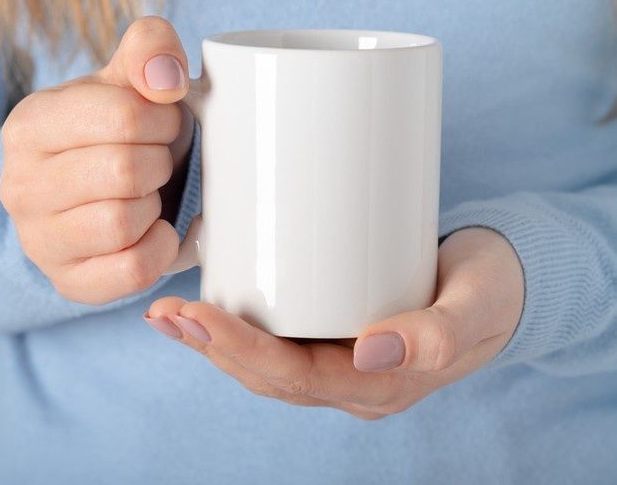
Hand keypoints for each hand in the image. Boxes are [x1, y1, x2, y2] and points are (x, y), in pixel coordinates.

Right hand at [0, 16, 194, 304]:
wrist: (110, 194)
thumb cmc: (125, 134)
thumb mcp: (132, 82)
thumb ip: (150, 51)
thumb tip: (165, 76)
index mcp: (32, 125)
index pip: (122, 116)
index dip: (164, 121)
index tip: (164, 125)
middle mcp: (21, 185)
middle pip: (124, 172)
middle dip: (161, 164)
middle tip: (160, 162)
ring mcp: (41, 240)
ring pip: (122, 224)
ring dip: (155, 207)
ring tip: (150, 195)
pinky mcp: (72, 281)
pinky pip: (132, 270)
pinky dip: (160, 248)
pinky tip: (155, 229)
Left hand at [145, 227, 523, 419]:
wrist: (502, 284)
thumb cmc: (491, 291)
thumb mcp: (476, 306)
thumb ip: (437, 335)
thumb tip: (373, 351)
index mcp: (383, 385)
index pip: (298, 378)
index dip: (243, 352)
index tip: (197, 317)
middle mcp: (355, 381)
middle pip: (271, 376)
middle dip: (214, 348)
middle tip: (166, 315)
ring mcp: (346, 361)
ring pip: (269, 365)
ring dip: (217, 343)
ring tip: (171, 317)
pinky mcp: (341, 334)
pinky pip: (283, 342)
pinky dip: (242, 329)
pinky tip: (212, 308)